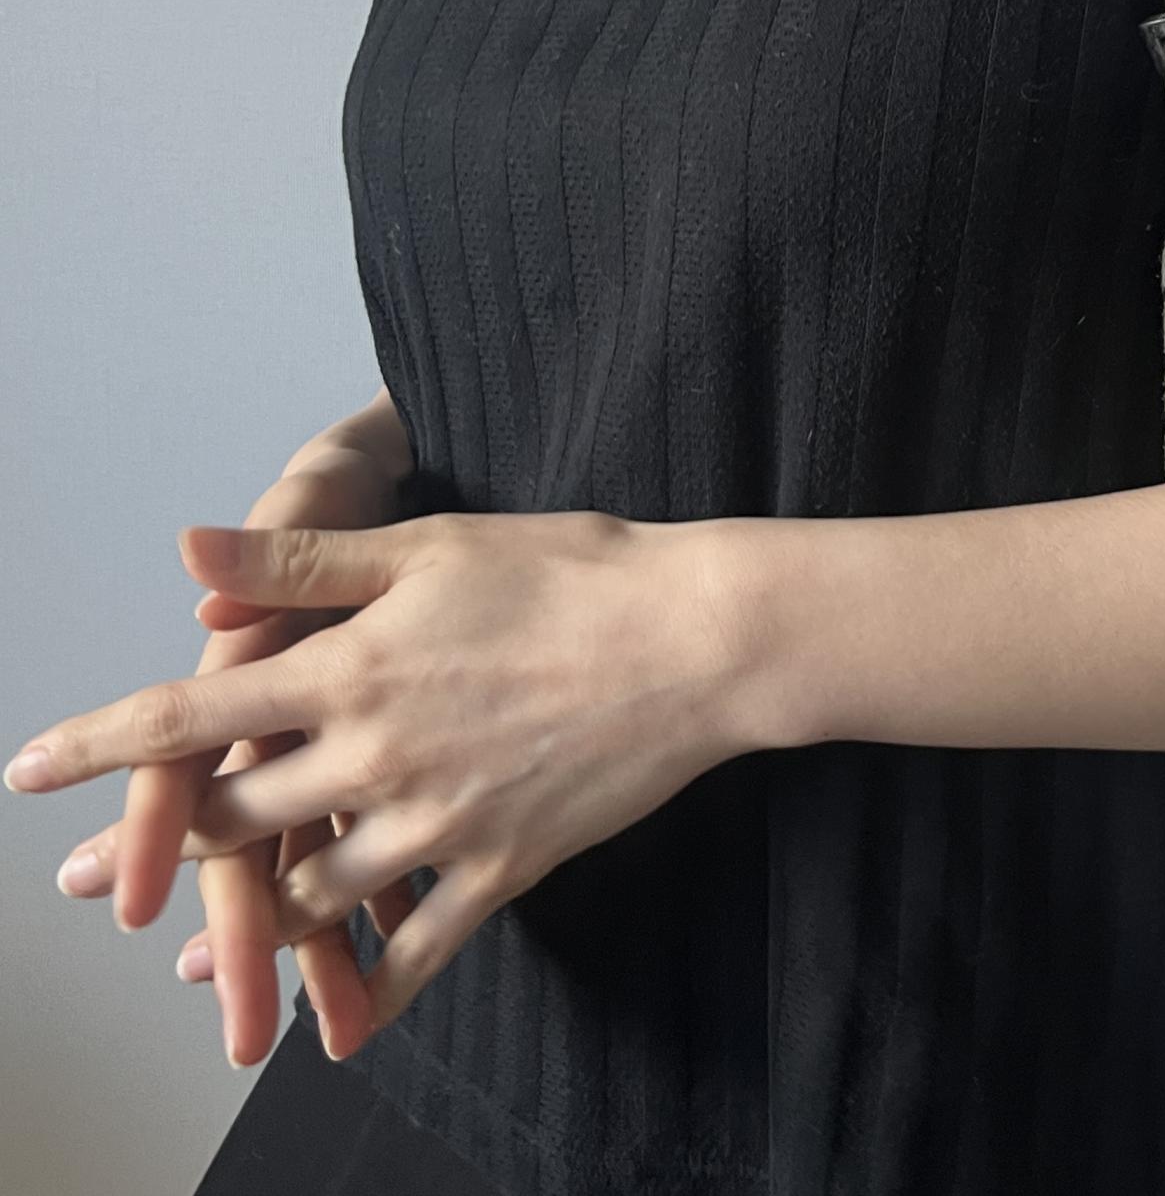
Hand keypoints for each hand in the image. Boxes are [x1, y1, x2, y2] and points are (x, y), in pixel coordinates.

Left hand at [5, 509, 756, 1057]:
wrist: (693, 640)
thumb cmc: (568, 571)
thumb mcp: (431, 547)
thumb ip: (303, 560)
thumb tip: (188, 554)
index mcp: (350, 671)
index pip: (190, 715)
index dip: (97, 746)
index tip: (26, 772)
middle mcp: (376, 757)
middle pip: (230, 820)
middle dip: (149, 852)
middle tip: (90, 887)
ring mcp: (438, 822)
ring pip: (307, 899)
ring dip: (242, 928)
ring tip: (197, 953)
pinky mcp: (502, 867)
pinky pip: (415, 949)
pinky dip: (366, 990)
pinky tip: (339, 1023)